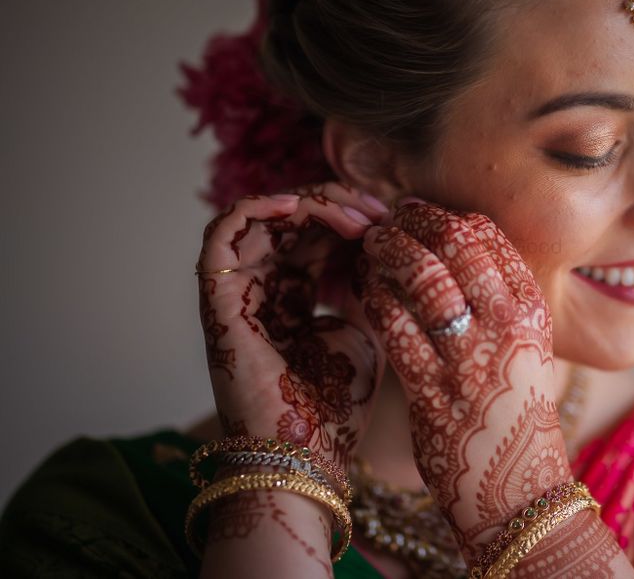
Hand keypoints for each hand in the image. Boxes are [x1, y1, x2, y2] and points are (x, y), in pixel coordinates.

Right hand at [196, 183, 387, 470]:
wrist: (304, 454)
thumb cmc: (336, 406)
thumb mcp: (367, 332)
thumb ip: (369, 287)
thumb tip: (385, 241)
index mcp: (293, 299)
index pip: (317, 237)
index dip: (351, 220)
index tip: (391, 220)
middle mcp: (262, 290)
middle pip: (292, 221)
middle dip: (338, 207)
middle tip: (377, 212)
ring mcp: (238, 291)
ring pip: (264, 217)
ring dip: (310, 203)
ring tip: (353, 214)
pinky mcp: (217, 296)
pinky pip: (224, 232)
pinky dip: (260, 207)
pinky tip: (301, 206)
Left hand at [360, 201, 572, 558]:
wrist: (516, 490)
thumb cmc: (511, 412)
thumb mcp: (522, 346)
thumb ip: (495, 298)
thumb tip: (450, 243)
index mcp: (532, 309)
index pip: (487, 234)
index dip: (444, 214)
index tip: (418, 214)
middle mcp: (507, 325)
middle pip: (456, 241)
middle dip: (414, 222)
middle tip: (388, 222)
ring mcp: (471, 357)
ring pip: (423, 274)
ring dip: (388, 250)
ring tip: (371, 247)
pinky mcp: (433, 390)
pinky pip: (393, 322)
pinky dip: (372, 295)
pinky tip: (363, 290)